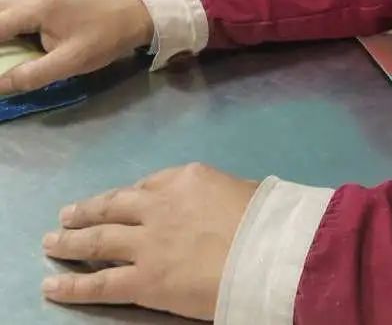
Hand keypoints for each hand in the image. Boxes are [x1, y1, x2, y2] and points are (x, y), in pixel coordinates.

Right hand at [0, 0, 153, 95]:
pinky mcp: (43, 8)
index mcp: (33, 11)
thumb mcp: (70, 62)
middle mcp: (29, 1)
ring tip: (2, 56)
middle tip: (0, 60)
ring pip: (1, 11)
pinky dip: (3, 28)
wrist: (133, 18)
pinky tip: (6, 45)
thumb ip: (32, 74)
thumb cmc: (103, 38)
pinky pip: (11, 15)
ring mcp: (36, 2)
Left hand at [42, 163, 258, 320]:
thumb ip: (215, 195)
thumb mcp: (240, 190)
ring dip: (70, 241)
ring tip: (51, 242)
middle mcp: (159, 205)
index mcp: (186, 178)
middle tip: (66, 215)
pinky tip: (52, 287)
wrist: (266, 249)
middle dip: (87, 211)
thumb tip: (213, 205)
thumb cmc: (266, 219)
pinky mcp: (142, 280)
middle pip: (112, 207)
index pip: (146, 185)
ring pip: (97, 240)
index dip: (126, 196)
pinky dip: (72, 287)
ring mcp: (147, 243)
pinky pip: (99, 284)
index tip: (116, 201)